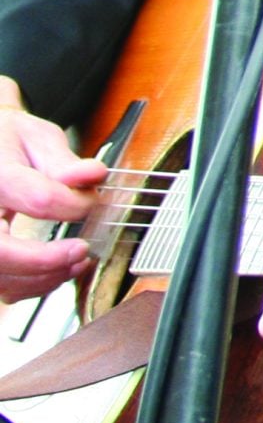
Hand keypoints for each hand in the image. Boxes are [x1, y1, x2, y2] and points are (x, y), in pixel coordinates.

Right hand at [0, 76, 101, 303]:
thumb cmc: (3, 141)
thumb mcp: (34, 136)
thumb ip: (62, 160)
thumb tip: (91, 175)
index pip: (38, 199)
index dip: (74, 205)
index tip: (94, 201)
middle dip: (45, 259)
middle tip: (82, 250)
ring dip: (42, 278)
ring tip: (77, 261)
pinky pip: (0, 285)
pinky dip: (29, 286)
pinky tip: (55, 271)